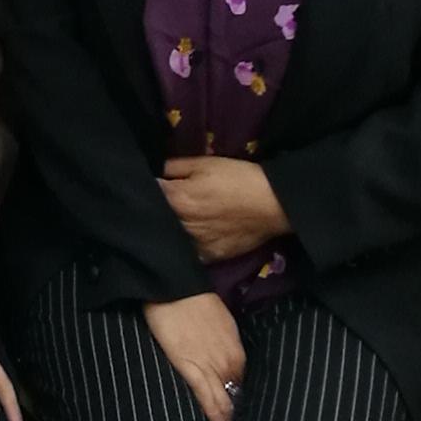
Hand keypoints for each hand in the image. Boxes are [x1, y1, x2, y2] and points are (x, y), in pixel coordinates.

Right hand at [143, 290, 246, 420]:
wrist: (174, 286)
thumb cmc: (195, 300)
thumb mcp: (220, 322)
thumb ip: (225, 343)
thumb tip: (224, 357)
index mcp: (237, 350)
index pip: (242, 381)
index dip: (241, 398)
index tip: (240, 412)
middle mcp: (229, 361)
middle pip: (236, 393)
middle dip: (237, 413)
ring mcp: (211, 366)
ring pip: (224, 399)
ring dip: (228, 419)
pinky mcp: (191, 367)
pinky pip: (207, 396)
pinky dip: (214, 414)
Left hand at [160, 155, 286, 262]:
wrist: (272, 204)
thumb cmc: (237, 178)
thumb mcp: (203, 163)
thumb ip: (173, 167)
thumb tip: (154, 172)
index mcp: (178, 200)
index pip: (149, 194)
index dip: (148, 187)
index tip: (150, 185)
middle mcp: (183, 226)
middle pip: (158, 219)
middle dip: (156, 210)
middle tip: (162, 202)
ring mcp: (196, 245)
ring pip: (172, 239)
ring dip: (169, 230)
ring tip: (176, 220)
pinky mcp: (211, 257)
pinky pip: (190, 254)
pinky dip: (187, 246)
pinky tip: (190, 237)